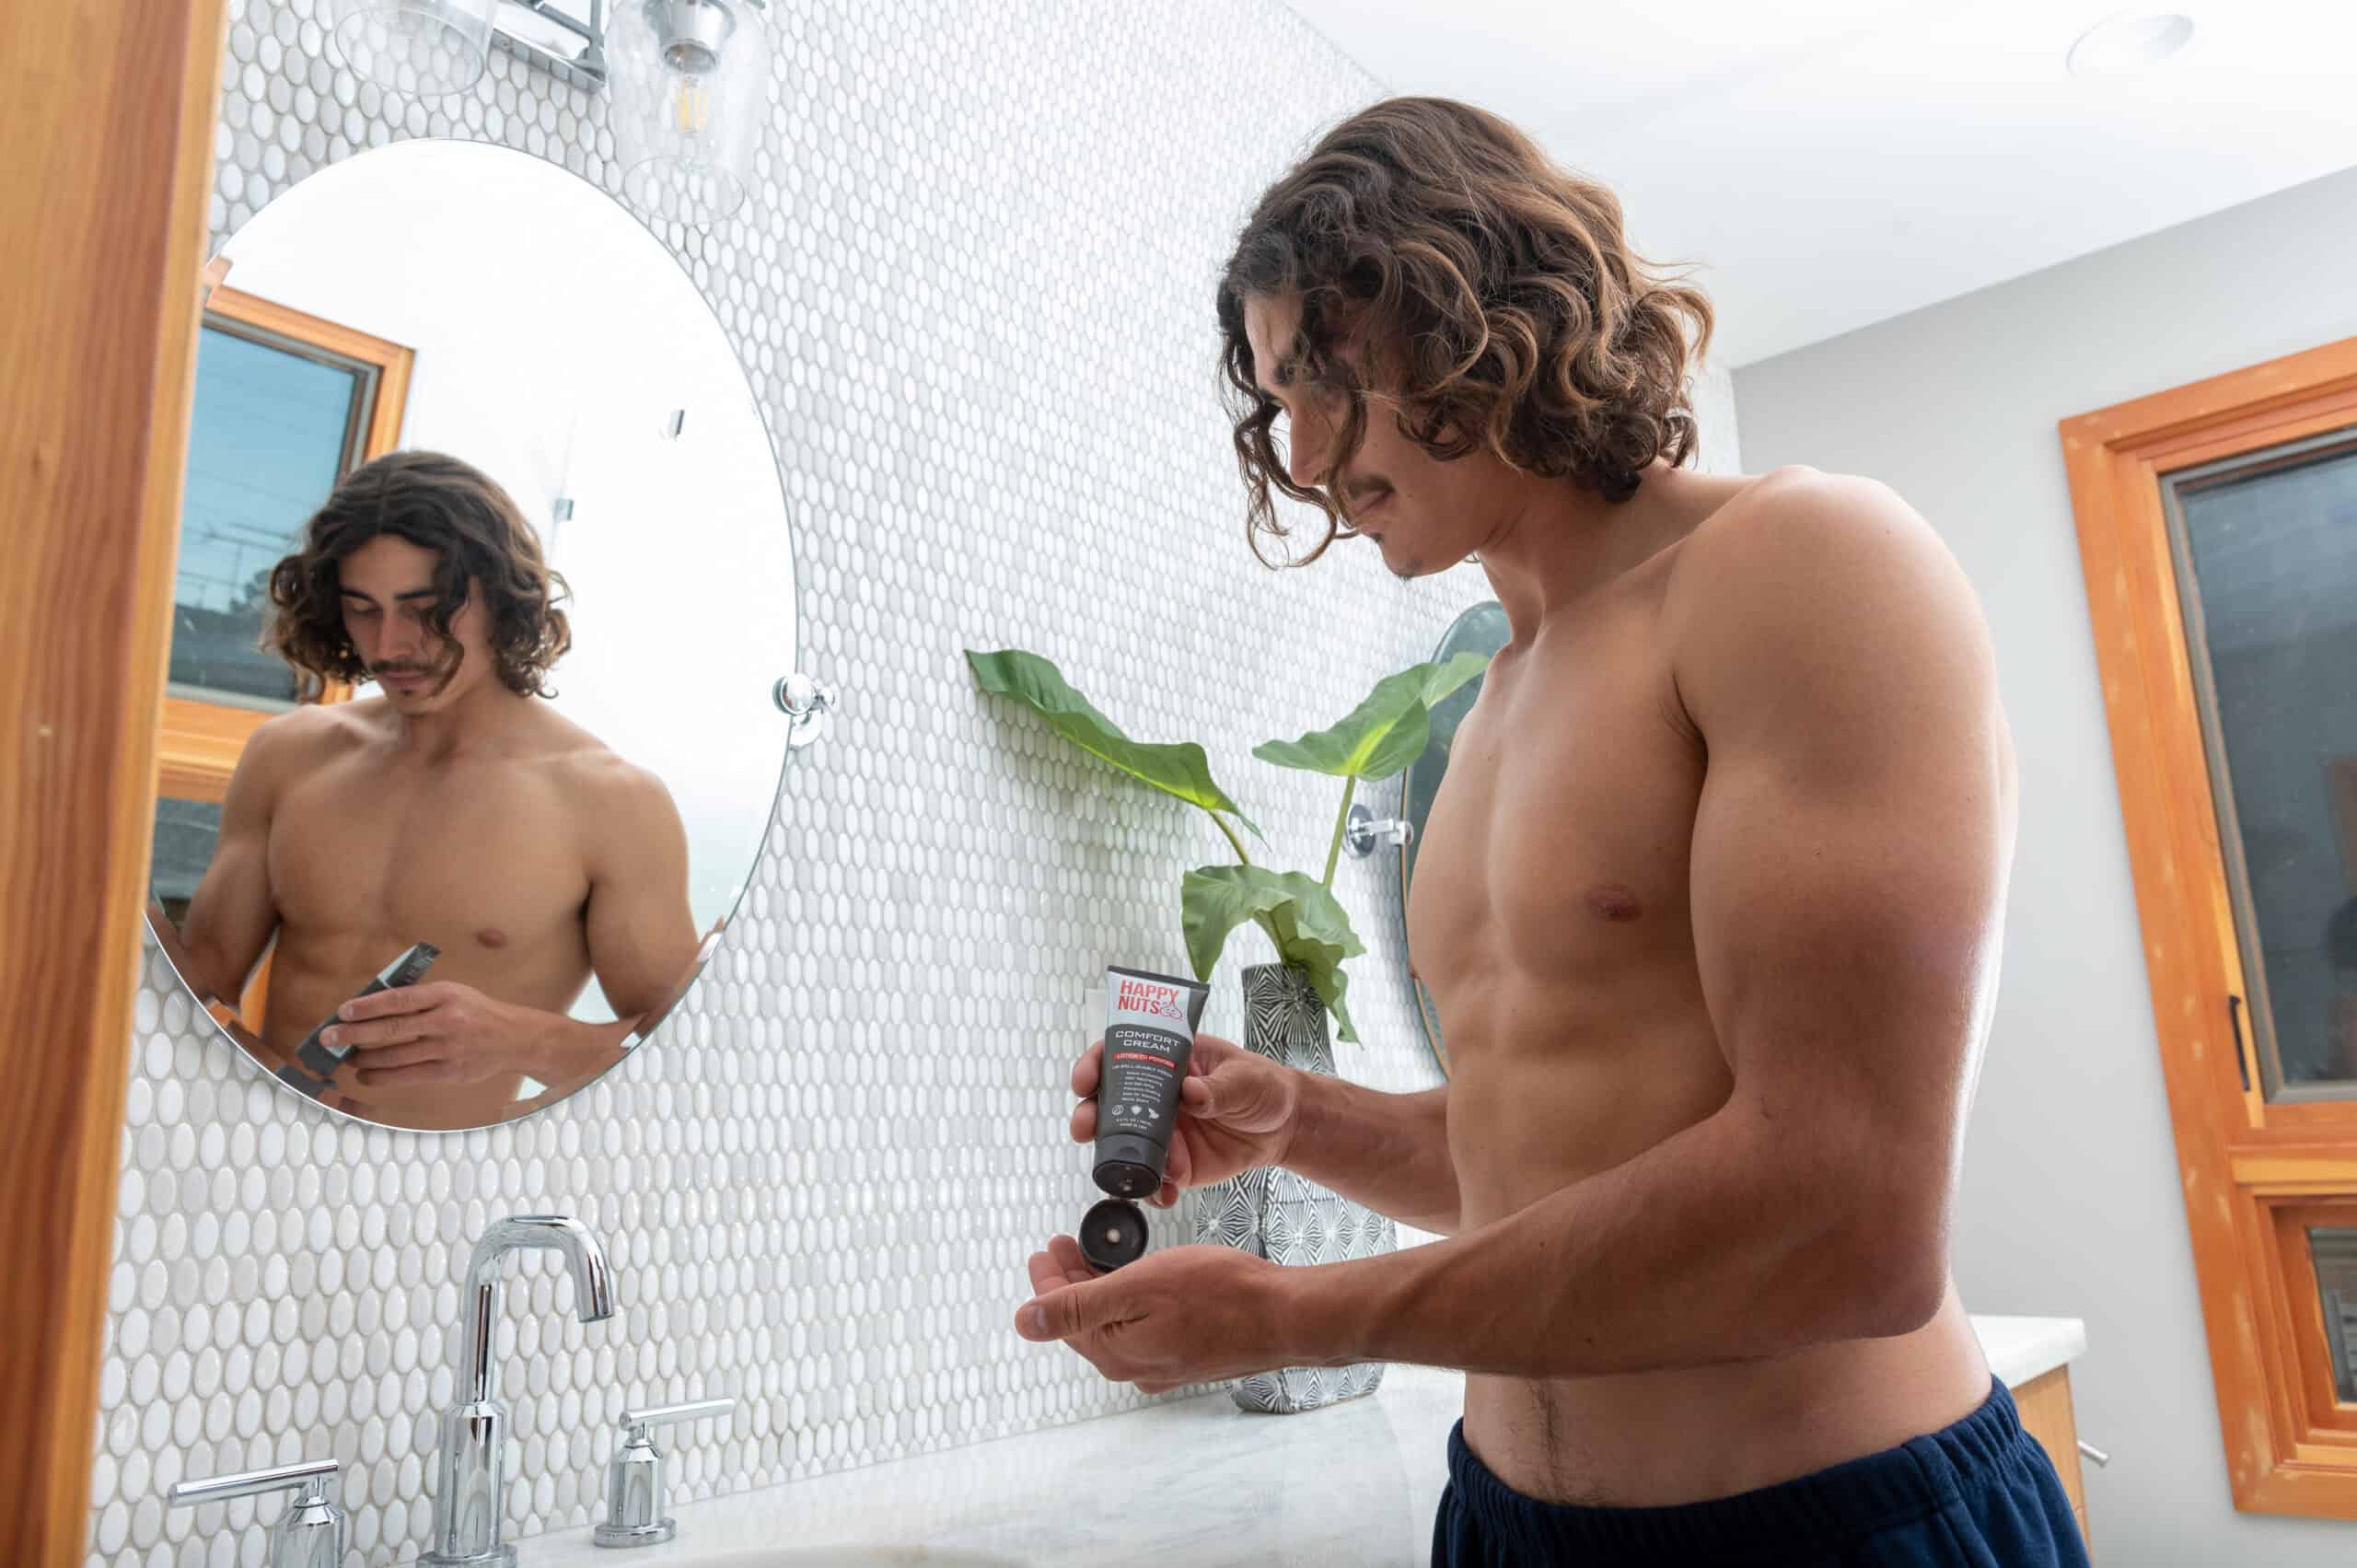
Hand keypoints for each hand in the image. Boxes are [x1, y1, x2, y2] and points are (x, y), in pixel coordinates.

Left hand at [321, 980, 537, 1089]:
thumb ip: (419, 999)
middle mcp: (446, 1020)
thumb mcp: (454, 993)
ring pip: (395, 1056)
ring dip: (365, 1059)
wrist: (515, 1039)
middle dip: (354, 1034)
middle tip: (329, 1038)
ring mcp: (448, 1048)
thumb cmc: (478, 1012)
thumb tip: (373, 1007)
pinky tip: (367, 1075)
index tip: (342, 1011)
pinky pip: (408, 1076)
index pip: (398, 999)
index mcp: (445, 995)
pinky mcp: (449, 1071)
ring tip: (347, 1058)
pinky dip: (382, 1077)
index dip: (367, 1007)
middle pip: (391, 1030)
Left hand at [1015, 1236, 1294, 1391]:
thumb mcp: (1138, 1287)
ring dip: (1099, 1289)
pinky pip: (1142, 1329)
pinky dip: (1129, 1301)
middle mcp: (1134, 1369)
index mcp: (1115, 1354)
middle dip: (1070, 1282)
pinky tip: (1136, 1279)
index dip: (1047, 1280)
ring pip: (1114, 1325)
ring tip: (1095, 1253)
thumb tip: (1024, 1322)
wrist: (1284, 1316)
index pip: (1062, 1317)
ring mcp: (1162, 1366)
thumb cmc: (1218, 1294)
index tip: (1043, 1248)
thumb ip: (1078, 1306)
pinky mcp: (1185, 1358)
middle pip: (1086, 1322)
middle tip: (1063, 1244)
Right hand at [1069, 1031, 1299, 1208]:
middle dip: (1089, 1117)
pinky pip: (1153, 1179)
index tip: (1084, 1081)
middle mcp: (1154, 1097)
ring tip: (1132, 1170)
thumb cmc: (1261, 1086)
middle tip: (1085, 1129)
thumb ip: (1218, 1087)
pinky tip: (1163, 1193)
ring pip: (1123, 1147)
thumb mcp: (1243, 1078)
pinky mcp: (1175, 1164)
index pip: (1119, 1055)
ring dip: (1117, 1160)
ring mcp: (1161, 1133)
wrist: (1282, 1127)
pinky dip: (1152, 1190)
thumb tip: (1191, 1092)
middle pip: (1107, 1104)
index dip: (1095, 1066)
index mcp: (1167, 1062)